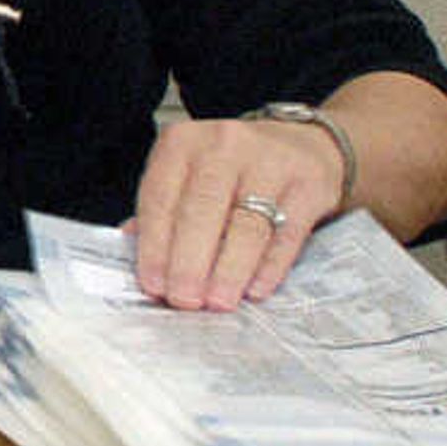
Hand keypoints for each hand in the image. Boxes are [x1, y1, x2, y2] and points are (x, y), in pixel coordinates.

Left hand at [129, 112, 347, 309]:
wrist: (299, 145)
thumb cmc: (230, 169)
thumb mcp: (187, 175)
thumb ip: (162, 212)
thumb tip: (137, 256)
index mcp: (181, 143)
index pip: (160, 200)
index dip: (154, 248)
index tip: (154, 285)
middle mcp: (224, 146)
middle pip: (200, 213)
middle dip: (189, 264)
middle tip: (184, 300)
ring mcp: (270, 162)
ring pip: (245, 227)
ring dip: (228, 271)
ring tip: (217, 302)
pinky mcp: (309, 185)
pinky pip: (286, 235)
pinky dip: (268, 267)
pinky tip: (255, 290)